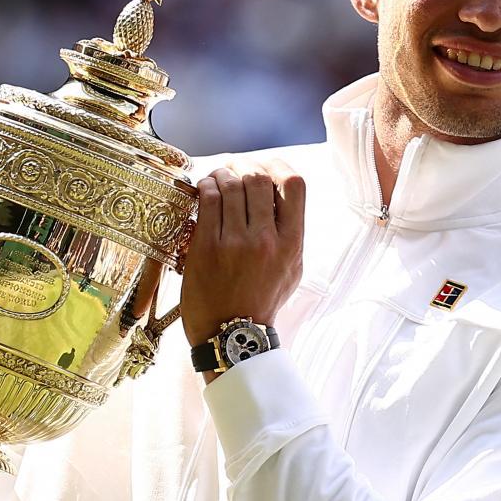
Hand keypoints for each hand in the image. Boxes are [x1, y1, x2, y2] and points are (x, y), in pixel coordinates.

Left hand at [180, 160, 305, 355]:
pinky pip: (208, 200)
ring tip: (218, 177)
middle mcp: (266, 240)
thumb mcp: (292, 269)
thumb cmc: (262, 300)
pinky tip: (205, 189)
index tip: (265, 166)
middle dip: (245, 166)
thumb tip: (281, 197)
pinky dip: (206, 186)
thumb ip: (290, 234)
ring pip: (231, 185)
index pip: (295, 184)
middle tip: (235, 169)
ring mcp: (236, 243)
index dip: (278, 166)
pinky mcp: (207, 247)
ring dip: (222, 174)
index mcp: (292, 244)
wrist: (232, 334)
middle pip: (259, 178)